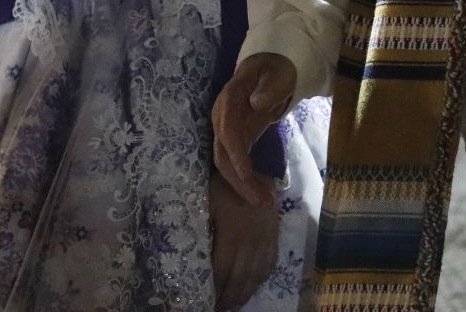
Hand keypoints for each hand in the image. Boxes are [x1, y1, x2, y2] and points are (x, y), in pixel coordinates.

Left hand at [210, 170, 278, 310]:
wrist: (256, 169)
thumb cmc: (225, 185)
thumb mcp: (206, 203)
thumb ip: (202, 228)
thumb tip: (191, 252)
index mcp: (232, 236)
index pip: (222, 270)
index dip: (215, 289)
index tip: (207, 300)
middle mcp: (250, 243)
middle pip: (240, 279)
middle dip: (229, 298)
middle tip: (220, 309)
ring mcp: (264, 241)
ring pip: (255, 275)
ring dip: (244, 293)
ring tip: (235, 305)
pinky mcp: (273, 236)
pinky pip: (269, 264)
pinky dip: (260, 279)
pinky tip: (253, 285)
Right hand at [211, 52, 295, 207]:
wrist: (267, 67)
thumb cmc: (274, 69)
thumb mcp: (277, 74)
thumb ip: (268, 87)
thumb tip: (255, 103)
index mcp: (229, 100)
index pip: (227, 131)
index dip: (235, 155)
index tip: (246, 175)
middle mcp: (222, 117)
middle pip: (222, 154)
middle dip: (238, 180)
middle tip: (261, 200)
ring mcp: (226, 128)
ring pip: (226, 162)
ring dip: (242, 184)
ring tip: (264, 201)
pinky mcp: (236, 137)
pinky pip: (236, 161)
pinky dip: (246, 178)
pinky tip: (261, 191)